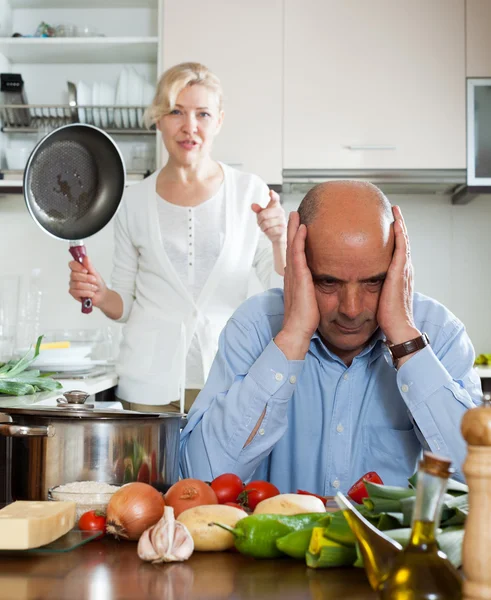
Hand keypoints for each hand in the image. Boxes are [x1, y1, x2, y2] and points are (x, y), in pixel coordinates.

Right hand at [68, 255, 107, 307]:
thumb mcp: (95, 273)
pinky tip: (91, 293)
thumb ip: (89, 266)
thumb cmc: (97, 283)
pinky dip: (87, 293)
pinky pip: (77, 292)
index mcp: (78, 269)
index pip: (72, 264)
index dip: (78, 267)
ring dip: (89, 286)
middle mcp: (73, 276)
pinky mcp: (73, 293)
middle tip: (94, 280)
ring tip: (94, 288)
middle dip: (87, 278)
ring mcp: (72, 284)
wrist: (101, 294)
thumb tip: (85, 257)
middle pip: (74, 275)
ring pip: (77, 284)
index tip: (86, 270)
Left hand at [251, 189, 286, 243]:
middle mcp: (281, 212)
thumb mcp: (264, 215)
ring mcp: (282, 221)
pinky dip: (267, 232)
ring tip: (265, 227)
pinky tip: (269, 231)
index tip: (270, 193)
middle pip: (264, 214)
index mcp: (276, 206)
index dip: (273, 195)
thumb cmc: (271, 223)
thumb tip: (253, 205)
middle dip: (259, 220)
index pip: (275, 198)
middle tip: (260, 222)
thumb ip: (258, 210)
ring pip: (266, 223)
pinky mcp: (282, 230)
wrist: (278, 235)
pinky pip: (270, 230)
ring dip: (263, 227)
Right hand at [274, 211, 319, 359]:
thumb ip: (315, 292)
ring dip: (294, 229)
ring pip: (292, 246)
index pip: (295, 255)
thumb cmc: (306, 320)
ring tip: (296, 214)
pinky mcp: (298, 278)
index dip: (296, 241)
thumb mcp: (311, 302)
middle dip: (292, 230)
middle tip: (294, 214)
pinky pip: (298, 254)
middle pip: (291, 246)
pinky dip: (299, 240)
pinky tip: (303, 228)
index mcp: (295, 280)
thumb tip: (326, 288)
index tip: (299, 228)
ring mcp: (293, 275)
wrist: (297, 331)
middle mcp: (291, 275)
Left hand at [377, 206, 419, 344]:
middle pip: (403, 243)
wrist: (398, 328)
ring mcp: (404, 271)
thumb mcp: (380, 298)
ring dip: (400, 226)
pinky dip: (400, 235)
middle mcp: (405, 271)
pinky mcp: (400, 273)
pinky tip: (396, 224)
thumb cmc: (388, 318)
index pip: (398, 252)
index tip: (390, 225)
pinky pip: (401, 249)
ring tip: (396, 211)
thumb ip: (375, 289)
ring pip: (404, 242)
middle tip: (395, 211)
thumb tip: (363, 286)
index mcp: (399, 276)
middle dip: (399, 227)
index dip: (395, 238)